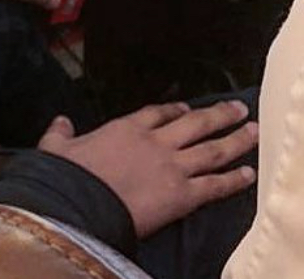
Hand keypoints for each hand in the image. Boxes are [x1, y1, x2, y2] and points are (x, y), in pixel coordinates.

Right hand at [38, 100, 257, 237]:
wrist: (81, 201)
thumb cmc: (68, 174)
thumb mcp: (56, 146)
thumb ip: (60, 132)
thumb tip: (60, 122)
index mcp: (126, 128)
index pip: (157, 113)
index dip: (175, 110)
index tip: (188, 108)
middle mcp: (155, 142)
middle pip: (195, 124)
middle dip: (219, 116)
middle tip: (238, 108)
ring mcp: (171, 166)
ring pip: (212, 149)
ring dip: (235, 140)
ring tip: (252, 131)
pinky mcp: (182, 194)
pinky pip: (214, 185)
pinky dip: (233, 180)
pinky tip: (247, 174)